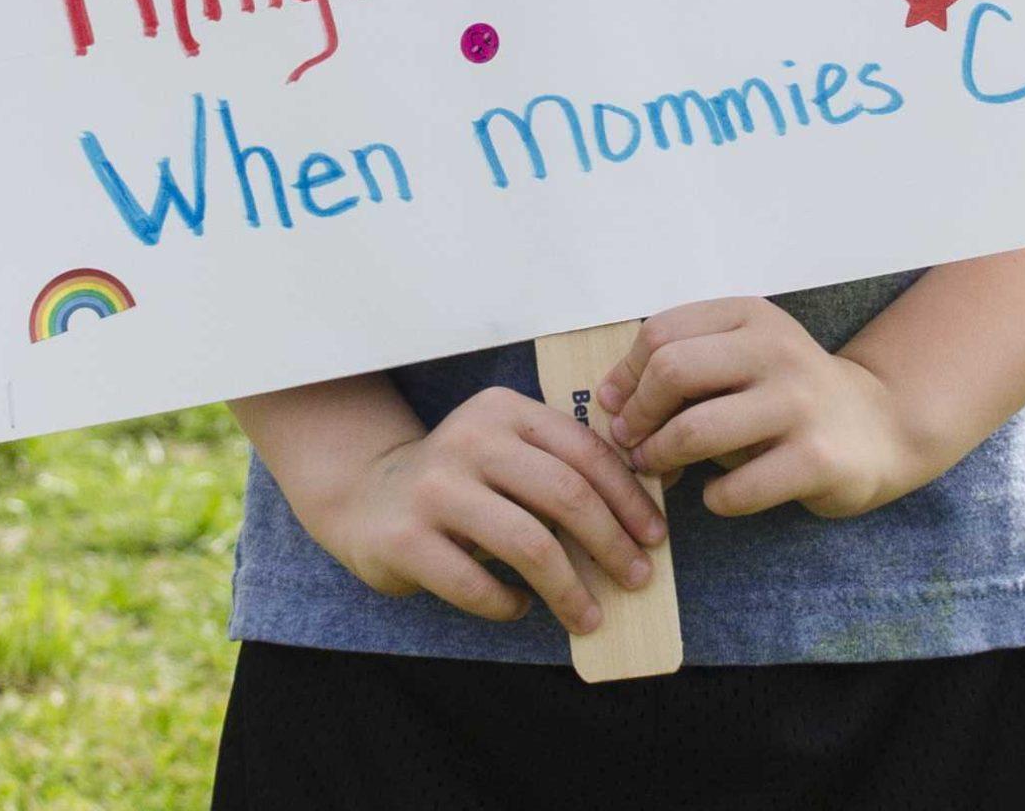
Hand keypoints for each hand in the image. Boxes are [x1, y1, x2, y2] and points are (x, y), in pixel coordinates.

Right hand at [303, 385, 666, 636]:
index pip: (584, 450)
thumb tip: (657, 497)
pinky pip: (476, 584)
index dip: (628, 497)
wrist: (367, 495)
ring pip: (527, 544)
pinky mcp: (405, 538)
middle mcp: (470, 439)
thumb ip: (566, 465)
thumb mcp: (509, 452)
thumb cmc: (463, 480)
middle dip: (611, 542)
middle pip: (564, 494)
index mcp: (504, 409)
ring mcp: (434, 488)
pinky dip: (509, 605)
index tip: (655, 537)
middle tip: (637, 578)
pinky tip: (521, 608)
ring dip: (570, 589)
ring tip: (589, 615)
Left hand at [596, 297, 928, 519]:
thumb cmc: (787, 394)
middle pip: (672, 370)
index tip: (615, 406)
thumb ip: (685, 367)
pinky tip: (715, 496)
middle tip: (630, 443)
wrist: (877, 427)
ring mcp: (799, 403)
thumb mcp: (743, 359)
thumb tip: (609, 400)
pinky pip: (735, 488)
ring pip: (696, 429)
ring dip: (660, 457)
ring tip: (657, 470)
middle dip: (637, 414)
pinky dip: (712, 499)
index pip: (661, 332)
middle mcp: (775, 349)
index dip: (625, 375)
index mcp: (750, 315)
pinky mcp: (816, 459)